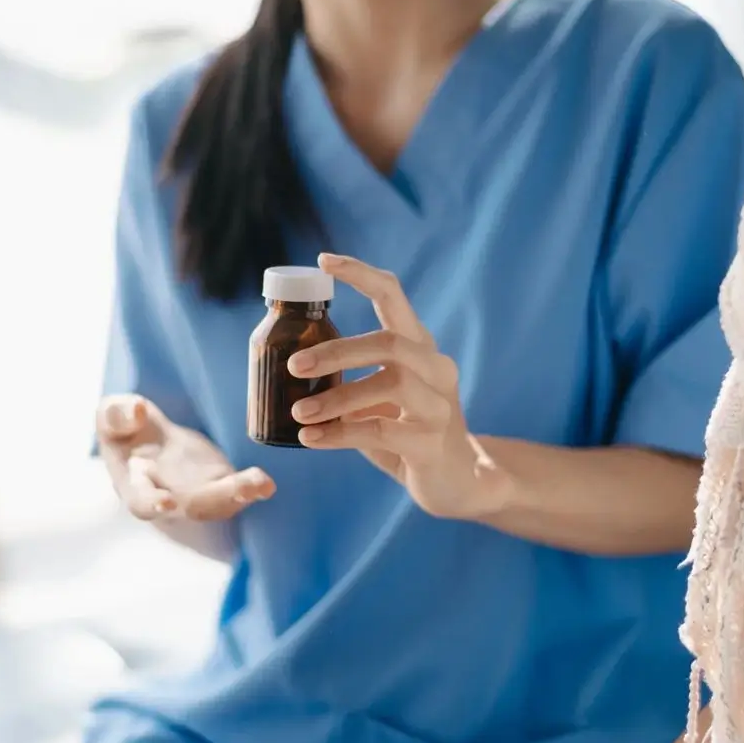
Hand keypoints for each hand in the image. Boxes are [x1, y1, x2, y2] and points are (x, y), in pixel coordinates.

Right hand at [95, 394, 274, 520]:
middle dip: (217, 499)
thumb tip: (137, 411)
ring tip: (262, 484)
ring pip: (219, 503)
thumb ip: (117, 415)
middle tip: (241, 490)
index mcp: (134, 484)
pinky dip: (252, 488)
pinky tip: (265, 482)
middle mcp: (168, 497)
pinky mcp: (217, 484)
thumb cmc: (125, 428)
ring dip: (241, 495)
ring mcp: (196, 494)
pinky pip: (236, 493)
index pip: (141, 500)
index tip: (166, 503)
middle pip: (191, 506)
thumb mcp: (112, 415)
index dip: (152, 504)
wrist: (148, 438)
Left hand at [287, 253, 510, 519]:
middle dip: (336, 351)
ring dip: (336, 397)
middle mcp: (436, 369)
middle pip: (389, 342)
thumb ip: (349, 377)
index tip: (322, 260)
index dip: (360, 273)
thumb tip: (288, 363)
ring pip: (390, 383)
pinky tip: (312, 439)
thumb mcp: (378, 397)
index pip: (394, 296)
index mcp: (419, 348)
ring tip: (299, 413)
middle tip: (293, 365)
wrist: (455, 482)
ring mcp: (439, 406)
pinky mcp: (432, 443)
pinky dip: (340, 434)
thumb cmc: (406, 434)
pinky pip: (382, 432)